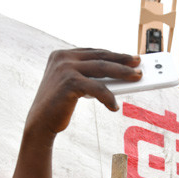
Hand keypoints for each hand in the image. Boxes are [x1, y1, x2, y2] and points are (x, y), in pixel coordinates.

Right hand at [25, 48, 140, 135]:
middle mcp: (63, 58)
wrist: (39, 123)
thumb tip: (119, 77)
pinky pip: (98, 88)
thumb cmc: (59, 106)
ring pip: (103, 68)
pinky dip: (109, 97)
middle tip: (139, 64)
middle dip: (122, 60)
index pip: (94, 52)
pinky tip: (115, 106)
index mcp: (62, 55)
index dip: (114, 54)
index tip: (130, 57)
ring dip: (123, 73)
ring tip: (137, 78)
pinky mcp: (70, 83)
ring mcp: (65, 68)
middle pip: (101, 57)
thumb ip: (89, 77)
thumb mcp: (74, 86)